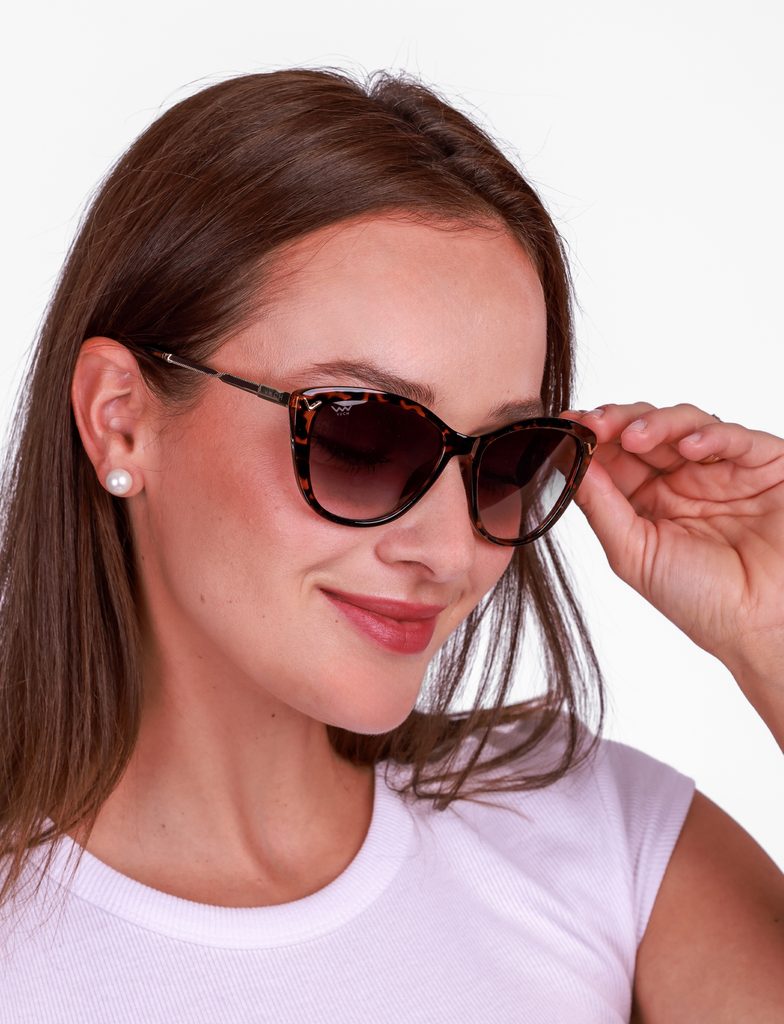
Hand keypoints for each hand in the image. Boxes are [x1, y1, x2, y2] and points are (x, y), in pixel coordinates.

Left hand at [558, 402, 783, 683]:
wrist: (762, 627)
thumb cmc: (702, 601)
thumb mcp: (634, 554)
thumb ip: (601, 507)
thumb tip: (569, 464)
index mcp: (650, 500)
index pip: (616, 456)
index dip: (592, 438)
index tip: (568, 426)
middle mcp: (684, 480)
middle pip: (646, 430)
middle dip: (617, 422)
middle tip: (594, 424)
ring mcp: (723, 469)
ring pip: (685, 423)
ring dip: (657, 423)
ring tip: (635, 437)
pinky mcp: (765, 466)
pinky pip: (736, 437)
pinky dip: (710, 435)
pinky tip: (687, 447)